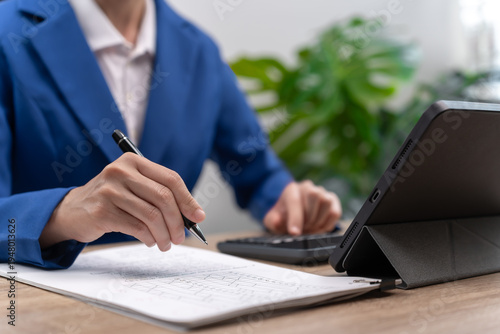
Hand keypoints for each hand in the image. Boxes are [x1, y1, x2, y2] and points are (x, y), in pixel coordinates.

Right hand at [40, 153, 204, 250]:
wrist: (72, 210)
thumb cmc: (111, 199)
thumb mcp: (134, 188)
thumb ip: (159, 195)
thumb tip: (192, 215)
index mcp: (133, 161)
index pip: (170, 179)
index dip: (188, 199)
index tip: (198, 217)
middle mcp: (121, 171)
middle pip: (164, 198)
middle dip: (178, 222)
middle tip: (181, 237)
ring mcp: (110, 190)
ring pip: (152, 215)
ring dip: (164, 234)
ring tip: (166, 243)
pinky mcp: (102, 211)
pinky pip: (137, 227)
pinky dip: (149, 238)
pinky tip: (149, 240)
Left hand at [263, 180, 341, 234]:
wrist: (293, 212)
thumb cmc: (283, 215)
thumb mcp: (273, 219)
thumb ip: (273, 220)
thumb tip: (276, 221)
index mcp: (291, 189)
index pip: (295, 200)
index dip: (296, 218)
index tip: (295, 233)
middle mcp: (308, 187)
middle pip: (314, 195)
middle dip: (309, 217)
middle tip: (304, 229)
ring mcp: (322, 192)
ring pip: (326, 202)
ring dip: (319, 220)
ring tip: (310, 228)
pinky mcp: (333, 200)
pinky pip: (335, 212)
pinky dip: (328, 224)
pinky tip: (319, 228)